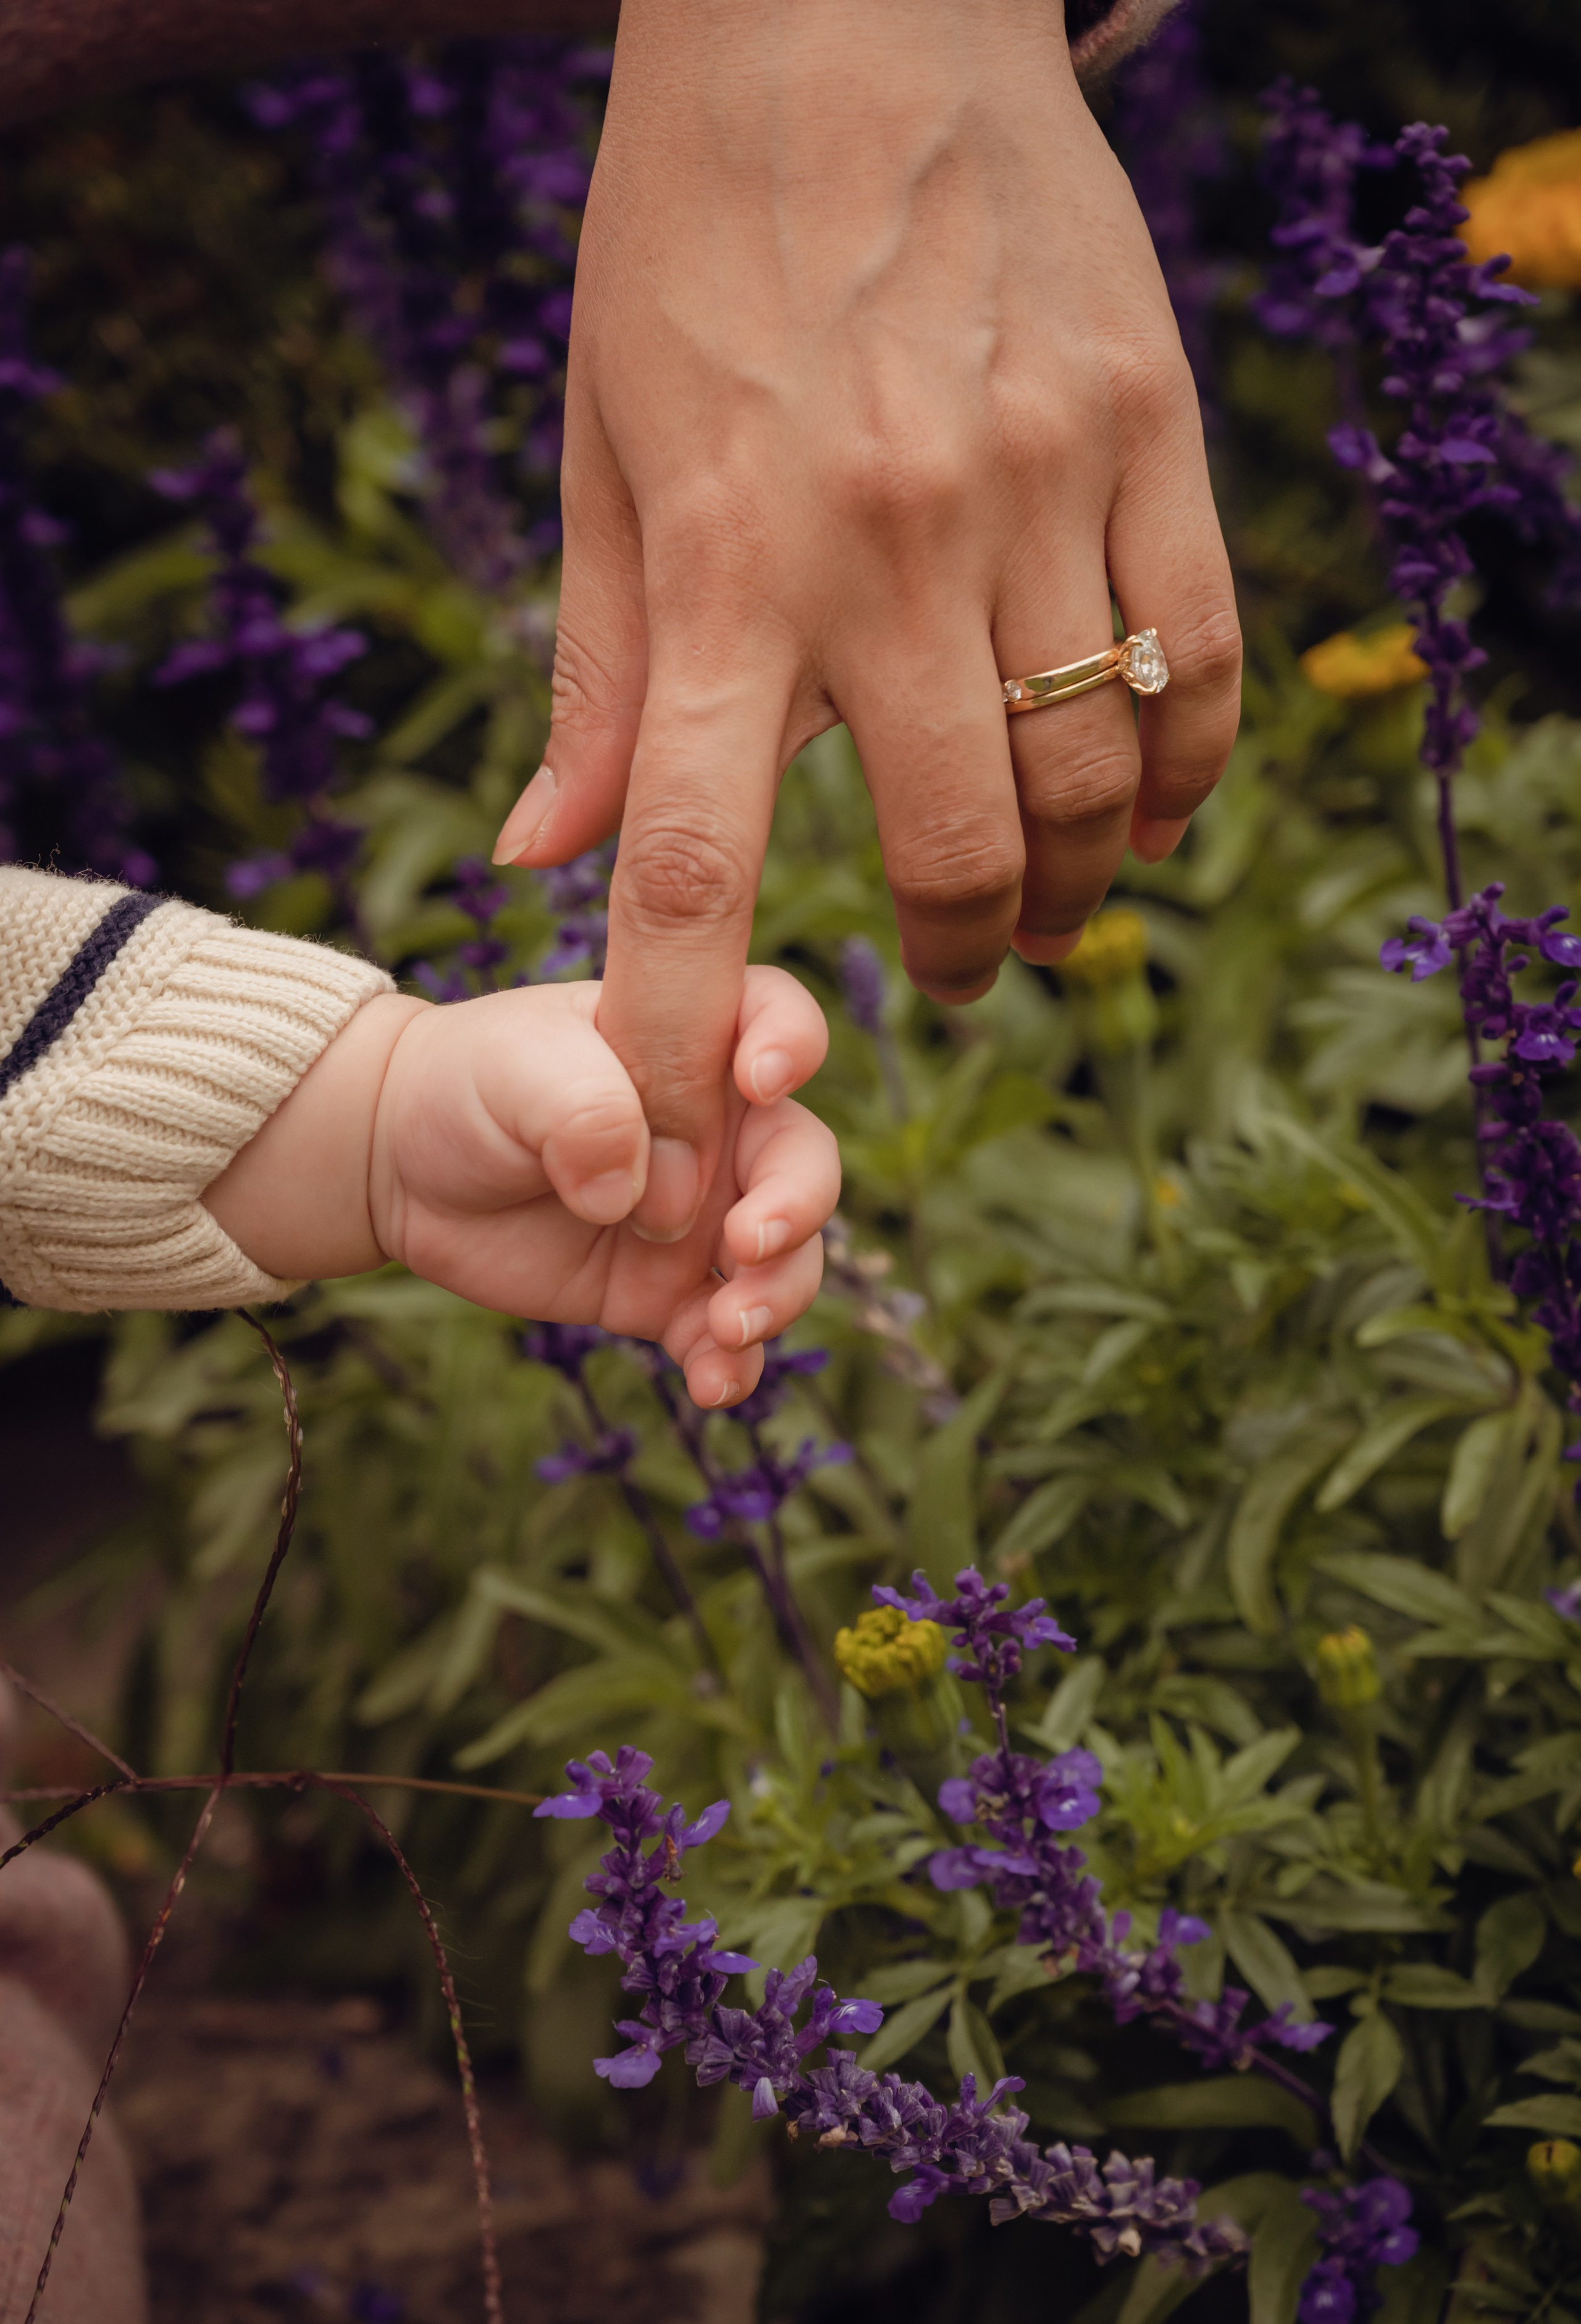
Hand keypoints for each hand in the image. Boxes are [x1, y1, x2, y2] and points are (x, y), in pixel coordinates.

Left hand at [202, 968, 837, 1407]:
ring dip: (776, 1295)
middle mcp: (719, 1130)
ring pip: (784, 1258)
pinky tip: (712, 1384)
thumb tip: (639, 1195)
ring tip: (725, 1326)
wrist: (407, 1166)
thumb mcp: (515, 1068)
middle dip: (796, 1205)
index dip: (791, 1043)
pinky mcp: (667, 1293)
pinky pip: (722, 1336)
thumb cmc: (472, 1085)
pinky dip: (731, 1363)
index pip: (775, 1020)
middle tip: (747, 1242)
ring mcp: (701, 1217)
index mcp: (693, 1042)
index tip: (762, 1081)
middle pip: (802, 1160)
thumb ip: (587, 1109)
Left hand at [493, 0, 1240, 1239]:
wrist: (846, 7)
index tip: (679, 1146)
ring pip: (1095, 771)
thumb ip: (595, 675)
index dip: (681, 1029)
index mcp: (725, 562)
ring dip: (1073, 884)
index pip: (696, 854)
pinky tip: (1146, 803)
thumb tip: (540, 859)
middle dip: (947, 955)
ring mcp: (1038, 482)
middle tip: (940, 975)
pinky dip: (1182, 768)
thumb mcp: (603, 447)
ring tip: (1038, 906)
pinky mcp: (1149, 425)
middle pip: (954, 846)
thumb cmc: (693, 239)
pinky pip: (1198, 656)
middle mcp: (889, 541)